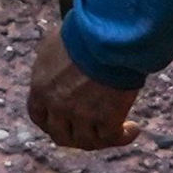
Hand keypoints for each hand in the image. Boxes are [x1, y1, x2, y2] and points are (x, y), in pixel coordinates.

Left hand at [28, 25, 140, 150]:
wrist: (108, 35)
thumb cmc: (83, 31)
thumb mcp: (54, 42)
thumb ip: (51, 59)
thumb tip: (58, 58)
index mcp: (41, 89)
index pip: (38, 117)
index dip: (51, 122)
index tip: (64, 120)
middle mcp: (57, 107)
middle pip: (62, 135)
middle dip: (75, 135)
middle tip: (90, 129)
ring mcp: (81, 115)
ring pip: (88, 141)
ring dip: (102, 139)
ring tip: (119, 130)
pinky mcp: (106, 119)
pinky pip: (113, 138)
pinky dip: (124, 137)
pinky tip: (134, 129)